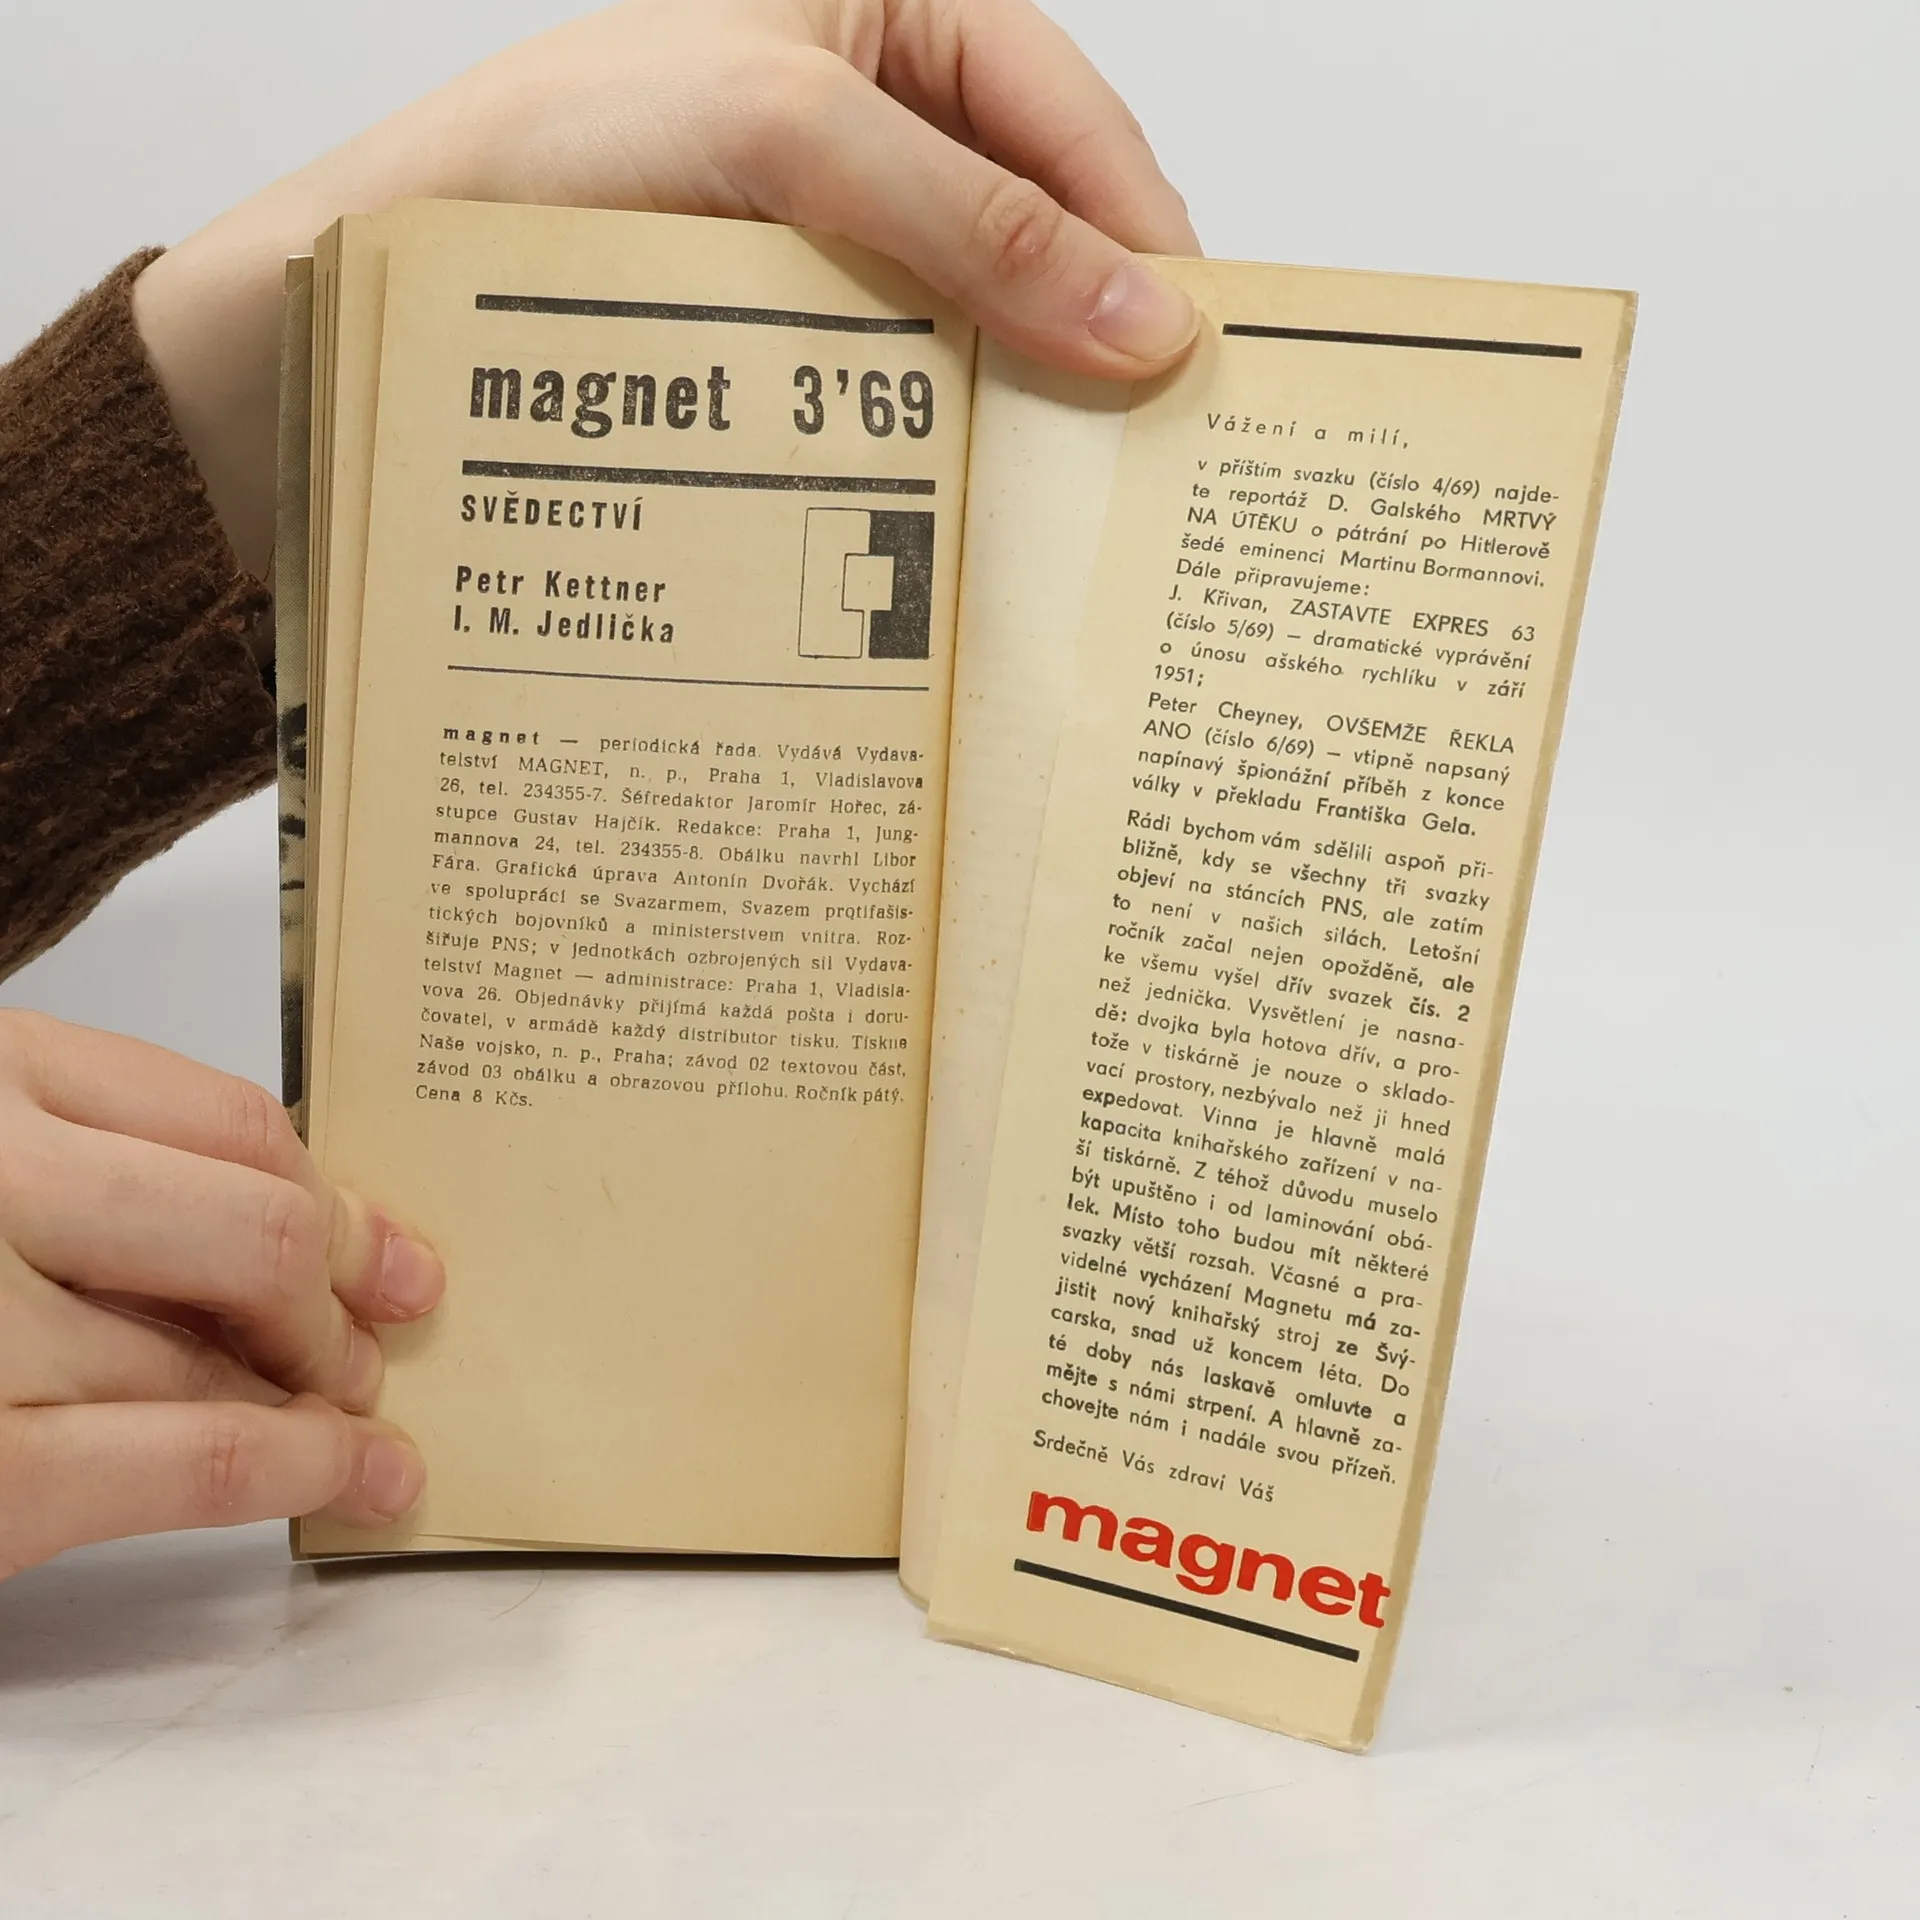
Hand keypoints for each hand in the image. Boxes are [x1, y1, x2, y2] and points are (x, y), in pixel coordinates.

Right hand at [0, 1012, 442, 1581]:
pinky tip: (354, 1474)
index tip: (384, 1251)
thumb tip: (301, 1236)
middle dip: (336, 1296)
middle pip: (256, 1223)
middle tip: (375, 1341)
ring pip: (227, 1347)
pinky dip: (296, 1465)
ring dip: (320, 1393)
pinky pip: (192, 1455)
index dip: (332, 1202)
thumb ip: (101, 1165)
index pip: (230, 1122)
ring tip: (361, 1420)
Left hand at [133, 0, 1202, 574]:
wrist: (369, 307)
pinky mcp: (781, 353)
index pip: (1059, 108)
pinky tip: (968, 505)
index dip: (1140, 221)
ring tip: (1073, 493)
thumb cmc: (535, 169)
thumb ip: (969, 217)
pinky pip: (900, 393)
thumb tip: (1144, 314)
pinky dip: (942, 449)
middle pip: (1035, 223)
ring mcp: (822, 250)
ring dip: (1022, 403)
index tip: (1196, 345)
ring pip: (974, 322)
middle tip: (1149, 440)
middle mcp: (859, 131)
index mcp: (873, 18)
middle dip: (1093, 322)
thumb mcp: (779, 137)